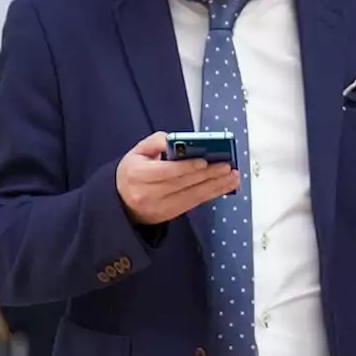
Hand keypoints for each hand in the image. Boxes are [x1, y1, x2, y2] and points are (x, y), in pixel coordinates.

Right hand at [116, 132, 239, 225]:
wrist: (121, 201)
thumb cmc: (133, 172)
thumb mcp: (138, 152)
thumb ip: (157, 142)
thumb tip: (177, 140)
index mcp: (137, 174)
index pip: (166, 172)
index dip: (187, 167)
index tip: (205, 161)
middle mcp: (148, 193)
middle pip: (183, 184)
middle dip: (208, 175)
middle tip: (228, 166)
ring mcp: (159, 207)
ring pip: (192, 196)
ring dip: (216, 186)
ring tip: (233, 177)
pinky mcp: (170, 215)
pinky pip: (194, 203)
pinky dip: (212, 194)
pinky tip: (225, 186)